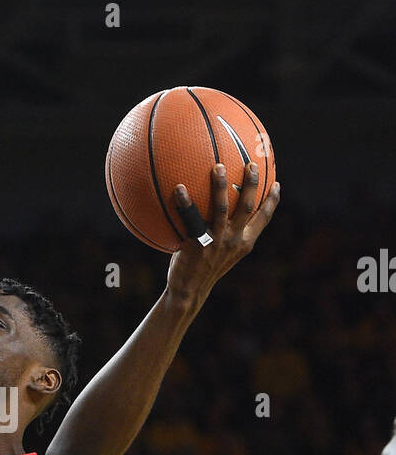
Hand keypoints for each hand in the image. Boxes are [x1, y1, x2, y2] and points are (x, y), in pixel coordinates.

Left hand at [166, 162, 279, 310]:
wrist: (189, 291)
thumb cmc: (204, 268)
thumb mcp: (222, 253)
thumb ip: (227, 234)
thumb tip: (222, 210)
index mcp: (244, 243)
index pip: (264, 219)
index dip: (272, 201)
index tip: (277, 184)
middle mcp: (234, 240)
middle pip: (247, 207)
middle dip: (252, 184)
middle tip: (252, 164)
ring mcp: (216, 242)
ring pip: (222, 209)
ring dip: (221, 187)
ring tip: (218, 167)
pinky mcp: (197, 244)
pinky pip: (190, 218)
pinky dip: (185, 202)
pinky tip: (178, 187)